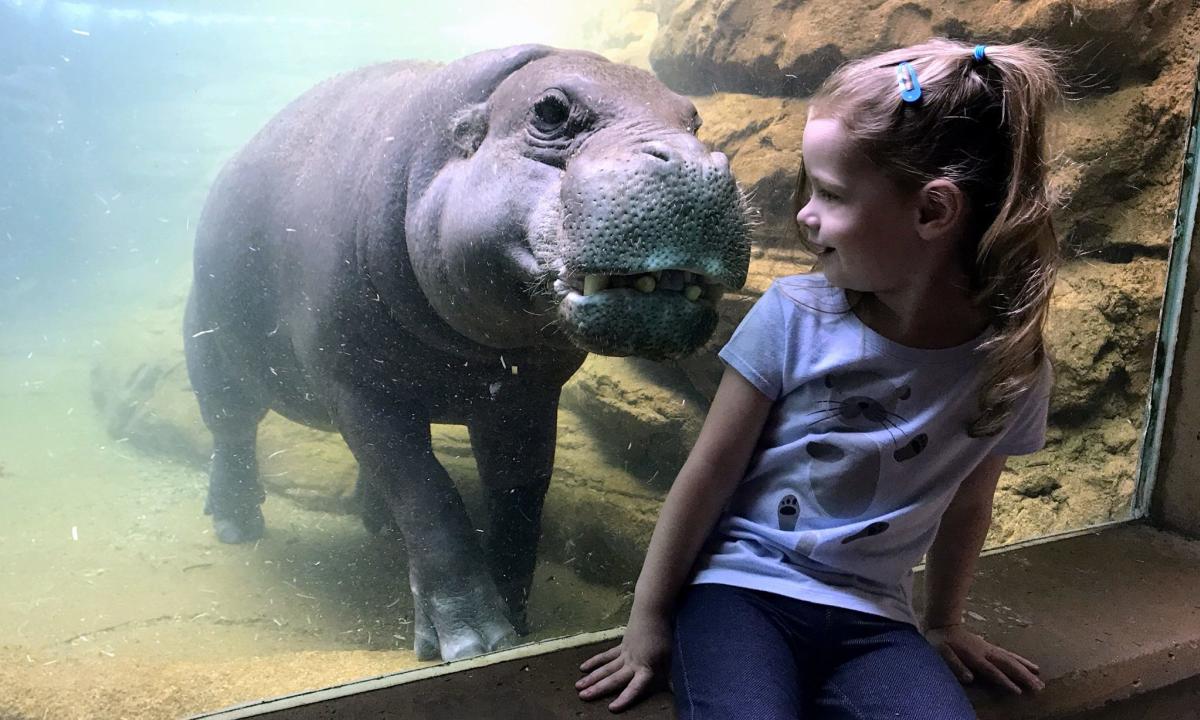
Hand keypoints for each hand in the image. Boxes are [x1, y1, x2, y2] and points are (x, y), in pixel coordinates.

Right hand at [576, 612, 671, 712]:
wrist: (652, 613)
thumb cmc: (663, 638)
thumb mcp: (669, 659)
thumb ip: (668, 677)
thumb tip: (674, 693)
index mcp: (645, 668)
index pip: (635, 687)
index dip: (624, 698)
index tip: (612, 708)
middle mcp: (632, 663)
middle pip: (613, 678)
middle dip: (598, 689)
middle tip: (582, 697)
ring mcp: (624, 654)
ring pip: (605, 668)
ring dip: (592, 678)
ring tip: (578, 687)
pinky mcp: (620, 647)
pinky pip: (605, 656)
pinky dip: (594, 662)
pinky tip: (583, 668)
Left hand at [925, 624, 1043, 694]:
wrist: (942, 624)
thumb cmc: (940, 641)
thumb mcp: (942, 653)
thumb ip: (955, 665)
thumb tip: (969, 679)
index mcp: (975, 655)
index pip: (992, 671)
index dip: (1005, 681)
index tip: (1019, 692)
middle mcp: (986, 651)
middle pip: (1008, 665)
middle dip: (1024, 676)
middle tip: (1039, 687)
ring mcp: (989, 648)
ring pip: (1011, 659)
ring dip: (1026, 669)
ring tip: (1040, 678)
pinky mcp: (990, 647)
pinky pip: (1009, 655)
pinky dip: (1020, 660)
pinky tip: (1029, 666)